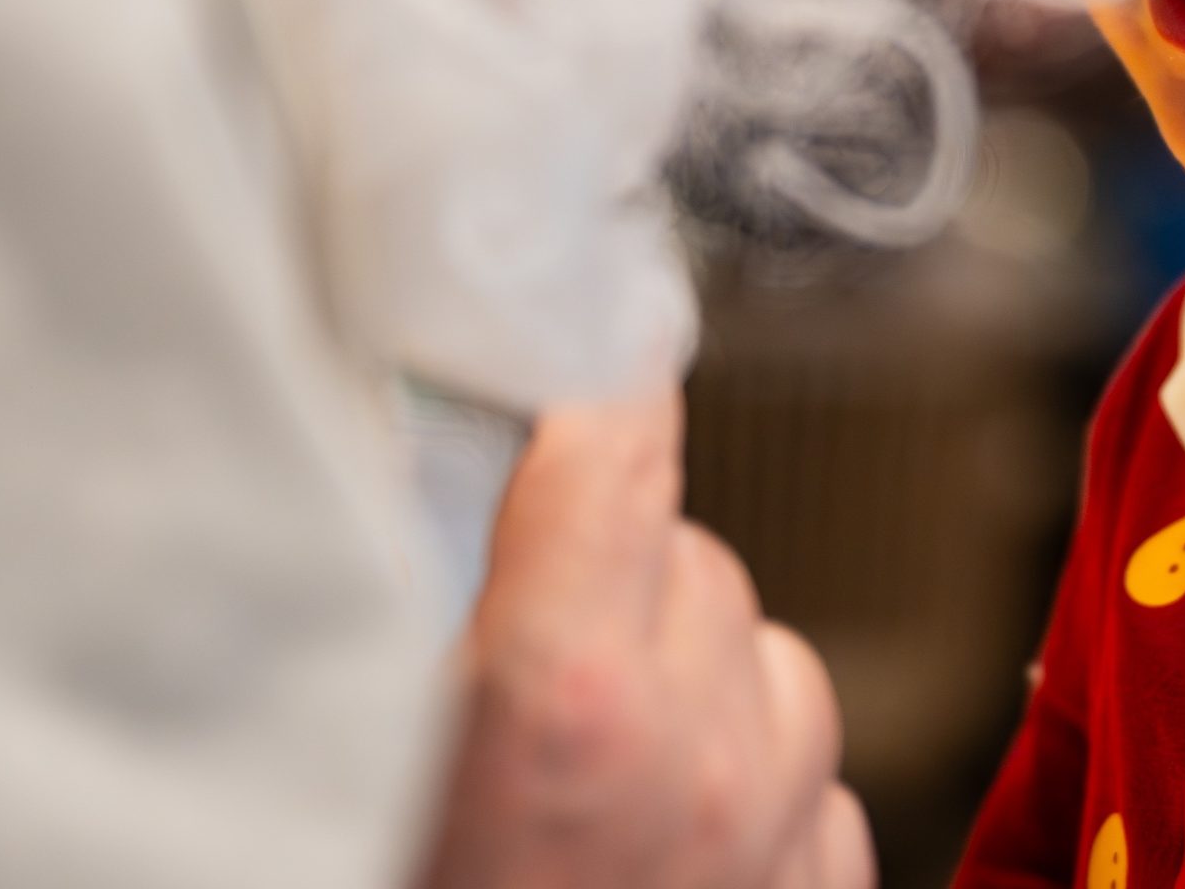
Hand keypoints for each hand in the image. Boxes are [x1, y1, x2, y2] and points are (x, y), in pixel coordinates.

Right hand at [413, 395, 872, 888]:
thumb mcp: (368, 767)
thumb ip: (412, 622)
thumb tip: (417, 502)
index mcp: (573, 706)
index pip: (620, 454)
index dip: (597, 390)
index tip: (587, 346)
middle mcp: (706, 763)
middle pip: (688, 558)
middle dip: (616, 573)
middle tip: (525, 658)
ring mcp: (780, 838)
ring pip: (769, 658)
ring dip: (700, 675)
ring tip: (596, 763)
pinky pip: (816, 781)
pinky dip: (752, 781)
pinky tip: (658, 835)